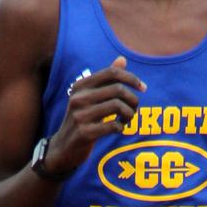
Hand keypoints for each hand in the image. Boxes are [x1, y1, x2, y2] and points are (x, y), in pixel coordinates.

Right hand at [44, 56, 145, 173]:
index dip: (131, 78)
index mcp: (81, 86)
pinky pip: (113, 125)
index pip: (111, 72)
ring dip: (129, 114)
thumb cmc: (82, 118)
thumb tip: (122, 59)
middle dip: (133, 99)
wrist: (63, 147)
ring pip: (118, 106)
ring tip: (127, 119)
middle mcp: (78, 98)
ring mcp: (80, 115)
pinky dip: (121, 127)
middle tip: (134, 108)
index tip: (143, 88)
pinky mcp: (84, 133)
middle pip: (118, 89)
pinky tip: (119, 129)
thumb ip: (106, 79)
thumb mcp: (90, 97)